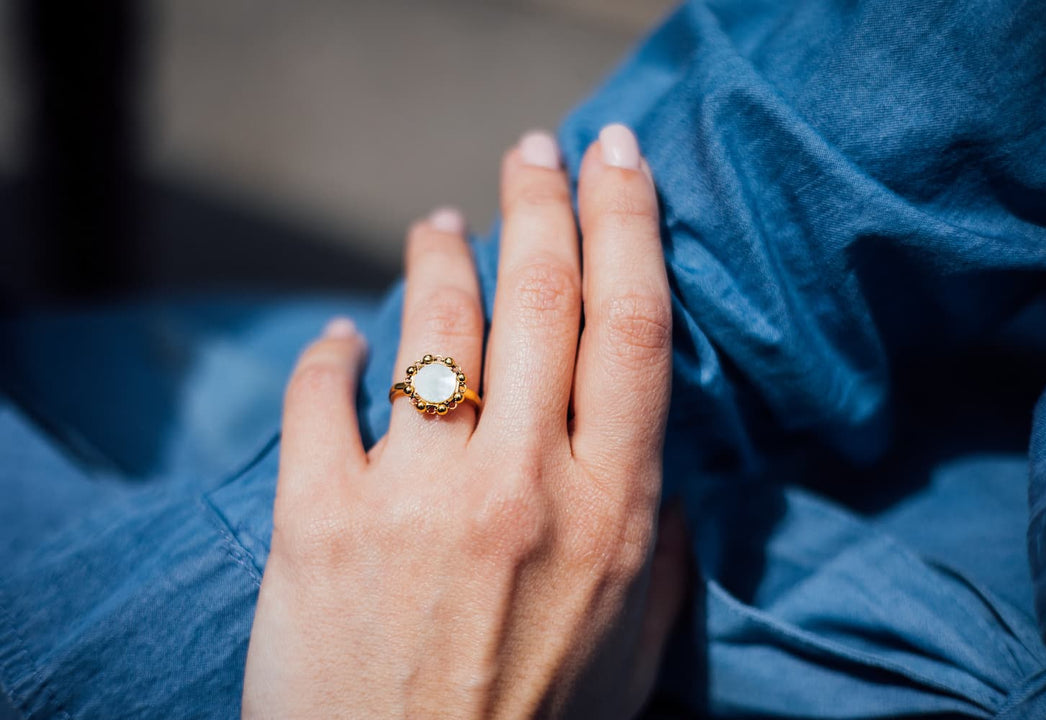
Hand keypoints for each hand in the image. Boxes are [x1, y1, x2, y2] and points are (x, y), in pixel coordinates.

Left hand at [242, 125, 686, 718]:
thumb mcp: (632, 648)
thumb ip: (656, 548)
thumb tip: (658, 468)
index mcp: (612, 512)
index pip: (634, 326)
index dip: (628, 223)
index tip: (617, 159)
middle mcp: (523, 485)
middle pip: (538, 294)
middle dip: (538, 199)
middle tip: (533, 150)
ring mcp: (417, 496)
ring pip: (434, 322)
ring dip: (438, 256)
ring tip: (439, 227)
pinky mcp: (319, 519)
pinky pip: (324, 390)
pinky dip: (332, 350)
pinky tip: (343, 338)